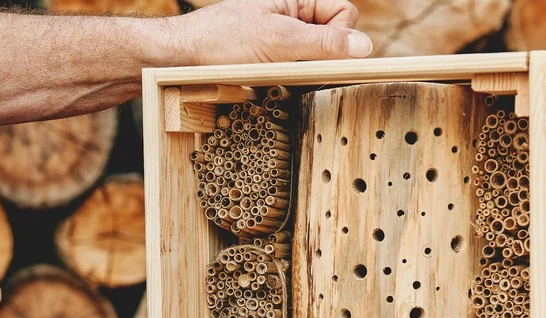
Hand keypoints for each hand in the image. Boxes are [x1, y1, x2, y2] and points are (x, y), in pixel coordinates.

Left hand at [172, 0, 372, 64]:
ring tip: (274, 73)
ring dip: (303, 73)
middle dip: (321, 57)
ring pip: (316, 61)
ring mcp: (283, 41)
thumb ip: (324, 43)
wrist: (180, 59)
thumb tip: (365, 47)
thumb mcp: (278, 40)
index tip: (319, 52)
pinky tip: (269, 82)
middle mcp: (293, 18)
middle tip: (292, 65)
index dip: (340, 35)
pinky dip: (289, 82)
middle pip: (333, 39)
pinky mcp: (272, 63)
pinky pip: (297, 74)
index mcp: (297, 0)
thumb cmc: (222, 41)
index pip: (345, 13)